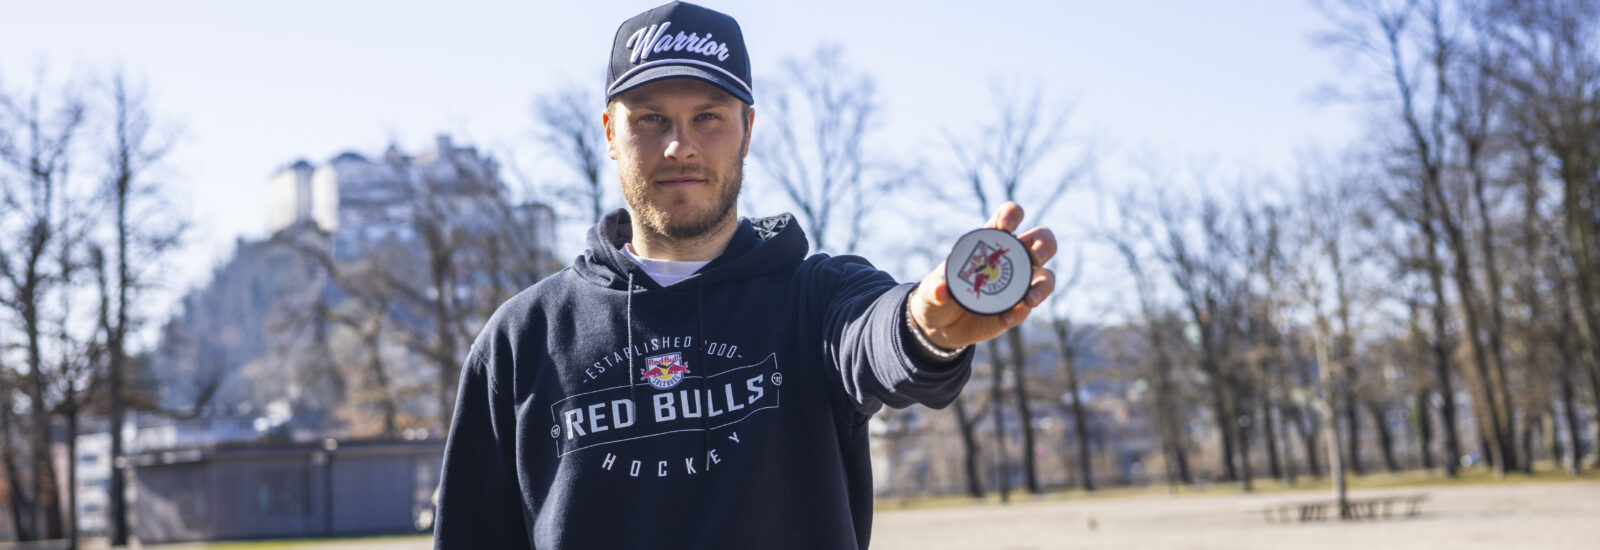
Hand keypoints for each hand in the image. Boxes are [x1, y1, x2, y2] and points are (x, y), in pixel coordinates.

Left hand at [909, 201, 1056, 349]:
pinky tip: (1005, 319)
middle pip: (1041, 241)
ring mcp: (1017, 285)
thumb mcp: (930, 291)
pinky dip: (1019, 313)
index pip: (1007, 218)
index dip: (1012, 215)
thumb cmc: (937, 296)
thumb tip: (940, 292)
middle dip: (1045, 244)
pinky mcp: (1017, 309)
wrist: (940, 326)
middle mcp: (1009, 260)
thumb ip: (934, 290)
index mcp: (989, 242)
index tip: (1006, 226)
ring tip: (1029, 299)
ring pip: (1045, 276)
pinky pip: (1027, 309)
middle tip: (1035, 257)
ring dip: (1044, 285)